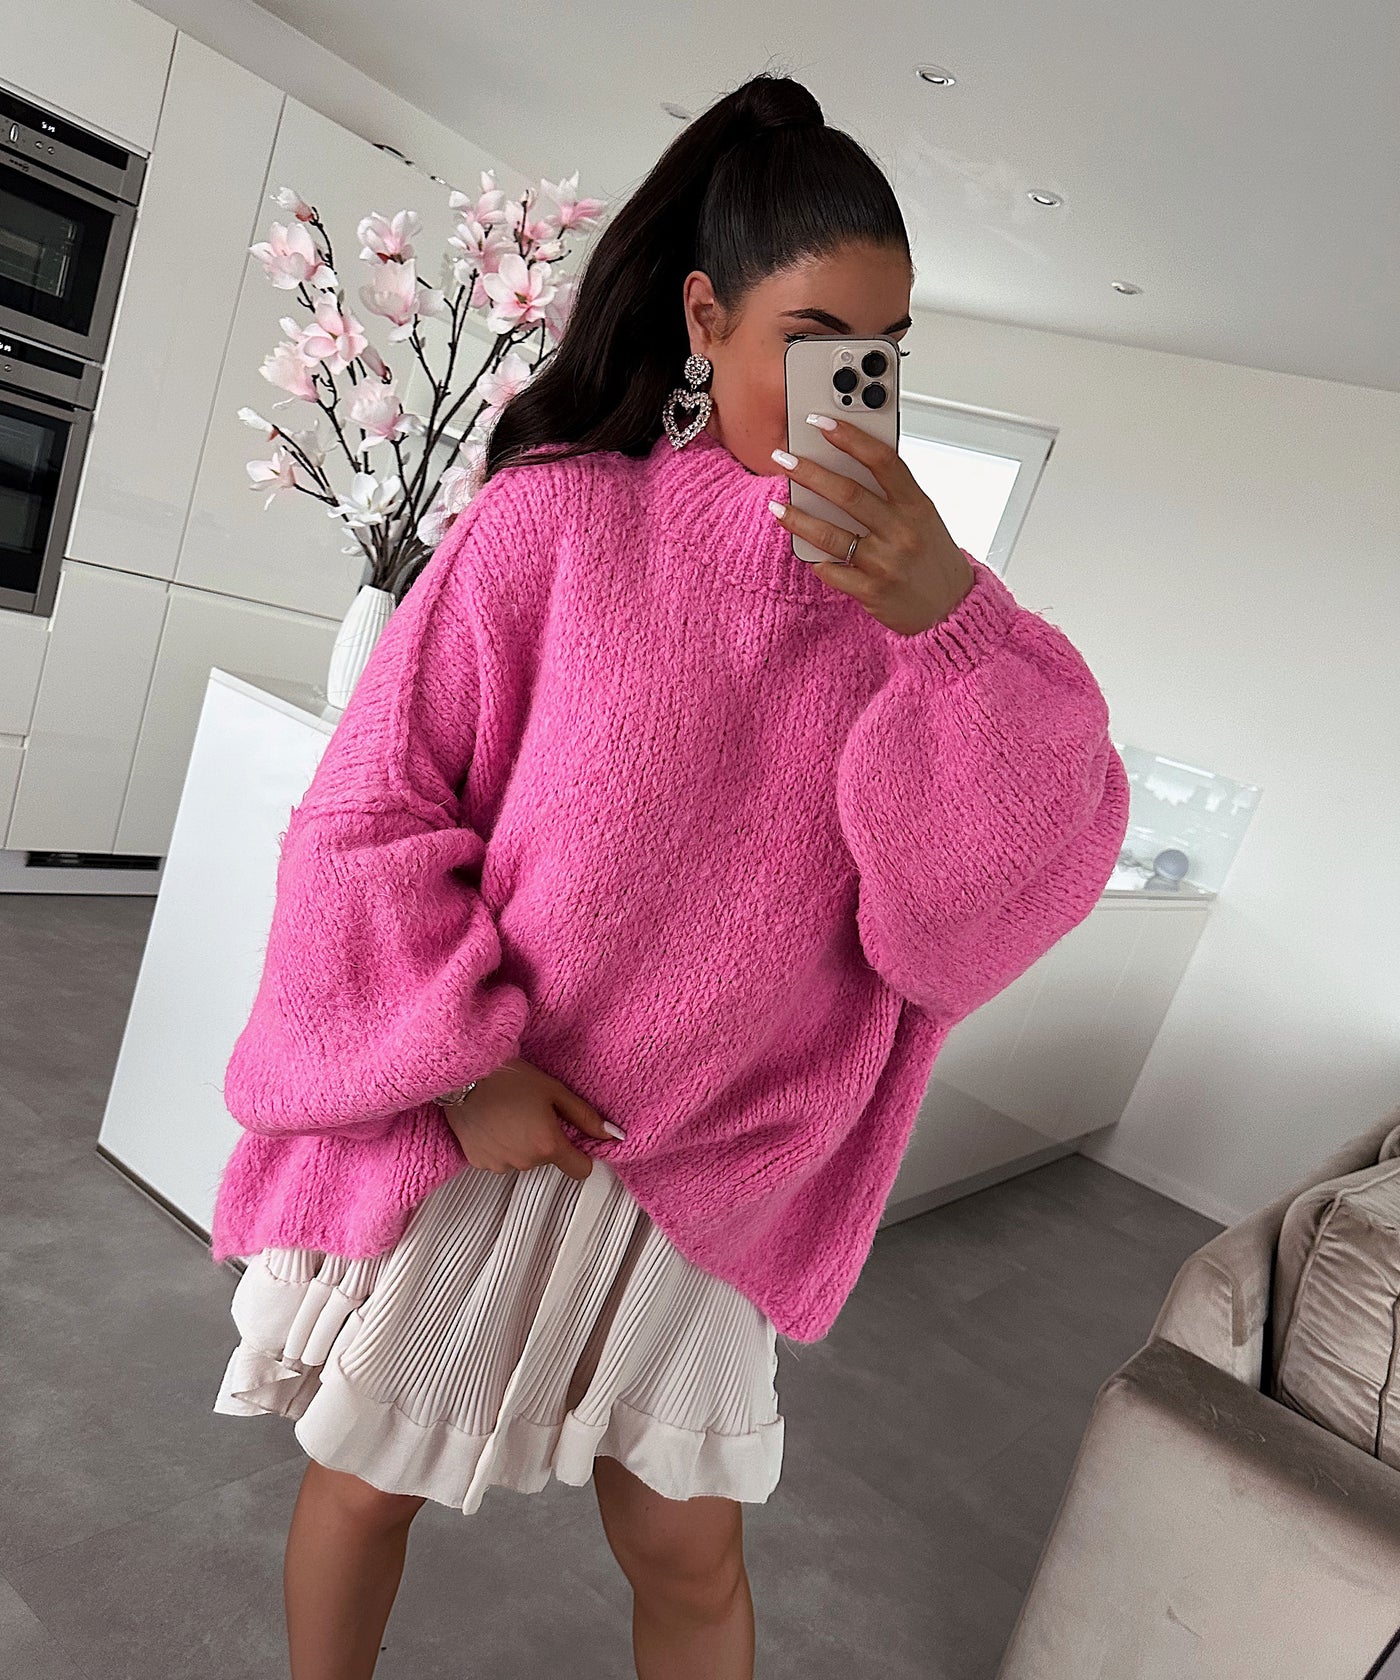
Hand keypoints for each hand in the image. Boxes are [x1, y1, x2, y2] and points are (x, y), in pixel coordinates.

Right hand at [442, 1056, 622, 1181]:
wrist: (463, 1076)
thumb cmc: (508, 1078)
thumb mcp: (554, 1091)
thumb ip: (586, 1117)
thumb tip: (612, 1134)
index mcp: (548, 1145)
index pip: (580, 1170)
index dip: (581, 1155)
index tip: (573, 1138)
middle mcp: (525, 1161)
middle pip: (548, 1160)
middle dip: (545, 1141)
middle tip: (533, 1111)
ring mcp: (500, 1165)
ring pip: (523, 1160)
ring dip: (521, 1144)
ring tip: (509, 1114)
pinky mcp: (478, 1162)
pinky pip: (500, 1159)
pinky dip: (500, 1145)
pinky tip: (493, 1122)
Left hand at [770, 415, 976, 635]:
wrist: (951, 608)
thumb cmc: (932, 557)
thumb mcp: (923, 517)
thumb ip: (892, 494)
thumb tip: (845, 466)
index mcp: (917, 505)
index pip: (882, 461)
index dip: (850, 438)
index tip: (820, 422)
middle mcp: (902, 531)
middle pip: (848, 494)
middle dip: (809, 473)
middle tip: (783, 459)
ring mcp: (886, 563)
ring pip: (831, 534)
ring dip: (797, 517)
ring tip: (776, 505)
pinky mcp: (872, 591)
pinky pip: (832, 571)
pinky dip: (815, 559)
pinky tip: (805, 550)